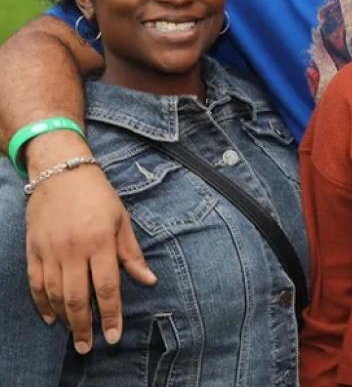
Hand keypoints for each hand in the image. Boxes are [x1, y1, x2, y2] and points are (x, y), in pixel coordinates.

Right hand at [25, 136, 156, 352]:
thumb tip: (149, 281)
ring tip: (73, 334)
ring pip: (54, 295)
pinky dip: (41, 303)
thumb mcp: (122, 220)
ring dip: (64, 319)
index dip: (111, 315)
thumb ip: (132, 254)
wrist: (61, 172)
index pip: (106, 287)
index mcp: (101, 242)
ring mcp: (50, 251)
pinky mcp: (33, 249)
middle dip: (84, 326)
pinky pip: (35, 283)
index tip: (113, 336)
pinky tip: (50, 317)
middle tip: (87, 347)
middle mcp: (74, 249)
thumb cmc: (98, 196)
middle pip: (77, 298)